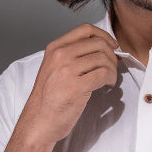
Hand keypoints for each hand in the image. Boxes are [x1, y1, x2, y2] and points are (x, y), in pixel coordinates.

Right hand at [23, 24, 118, 145]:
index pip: (85, 30)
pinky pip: (104, 74)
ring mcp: (67, 70)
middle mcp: (60, 55)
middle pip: (98, 43)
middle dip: (112, 55)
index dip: (104, 35)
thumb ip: (71, 56)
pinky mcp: (76, 86)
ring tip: (110, 79)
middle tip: (113, 68)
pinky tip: (107, 85)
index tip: (112, 45)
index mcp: (54, 48)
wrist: (38, 122)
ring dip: (113, 69)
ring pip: (103, 59)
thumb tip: (99, 49)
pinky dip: (111, 79)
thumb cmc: (48, 99)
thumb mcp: (54, 69)